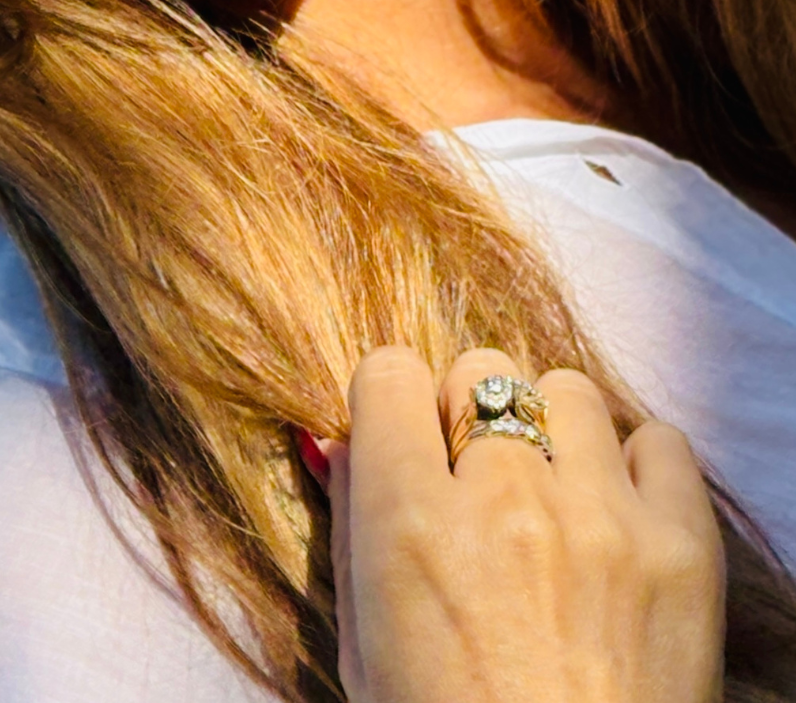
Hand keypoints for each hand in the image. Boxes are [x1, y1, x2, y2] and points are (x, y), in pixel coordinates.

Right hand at [318, 346, 724, 702]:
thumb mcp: (365, 651)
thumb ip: (353, 528)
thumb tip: (340, 437)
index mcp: (410, 527)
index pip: (388, 374)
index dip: (392, 404)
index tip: (405, 437)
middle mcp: (503, 501)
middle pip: (479, 370)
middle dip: (469, 417)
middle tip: (478, 481)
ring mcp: (600, 517)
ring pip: (564, 390)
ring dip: (551, 435)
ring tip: (554, 498)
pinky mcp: (680, 543)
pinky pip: (659, 439)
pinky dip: (635, 467)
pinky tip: (615, 517)